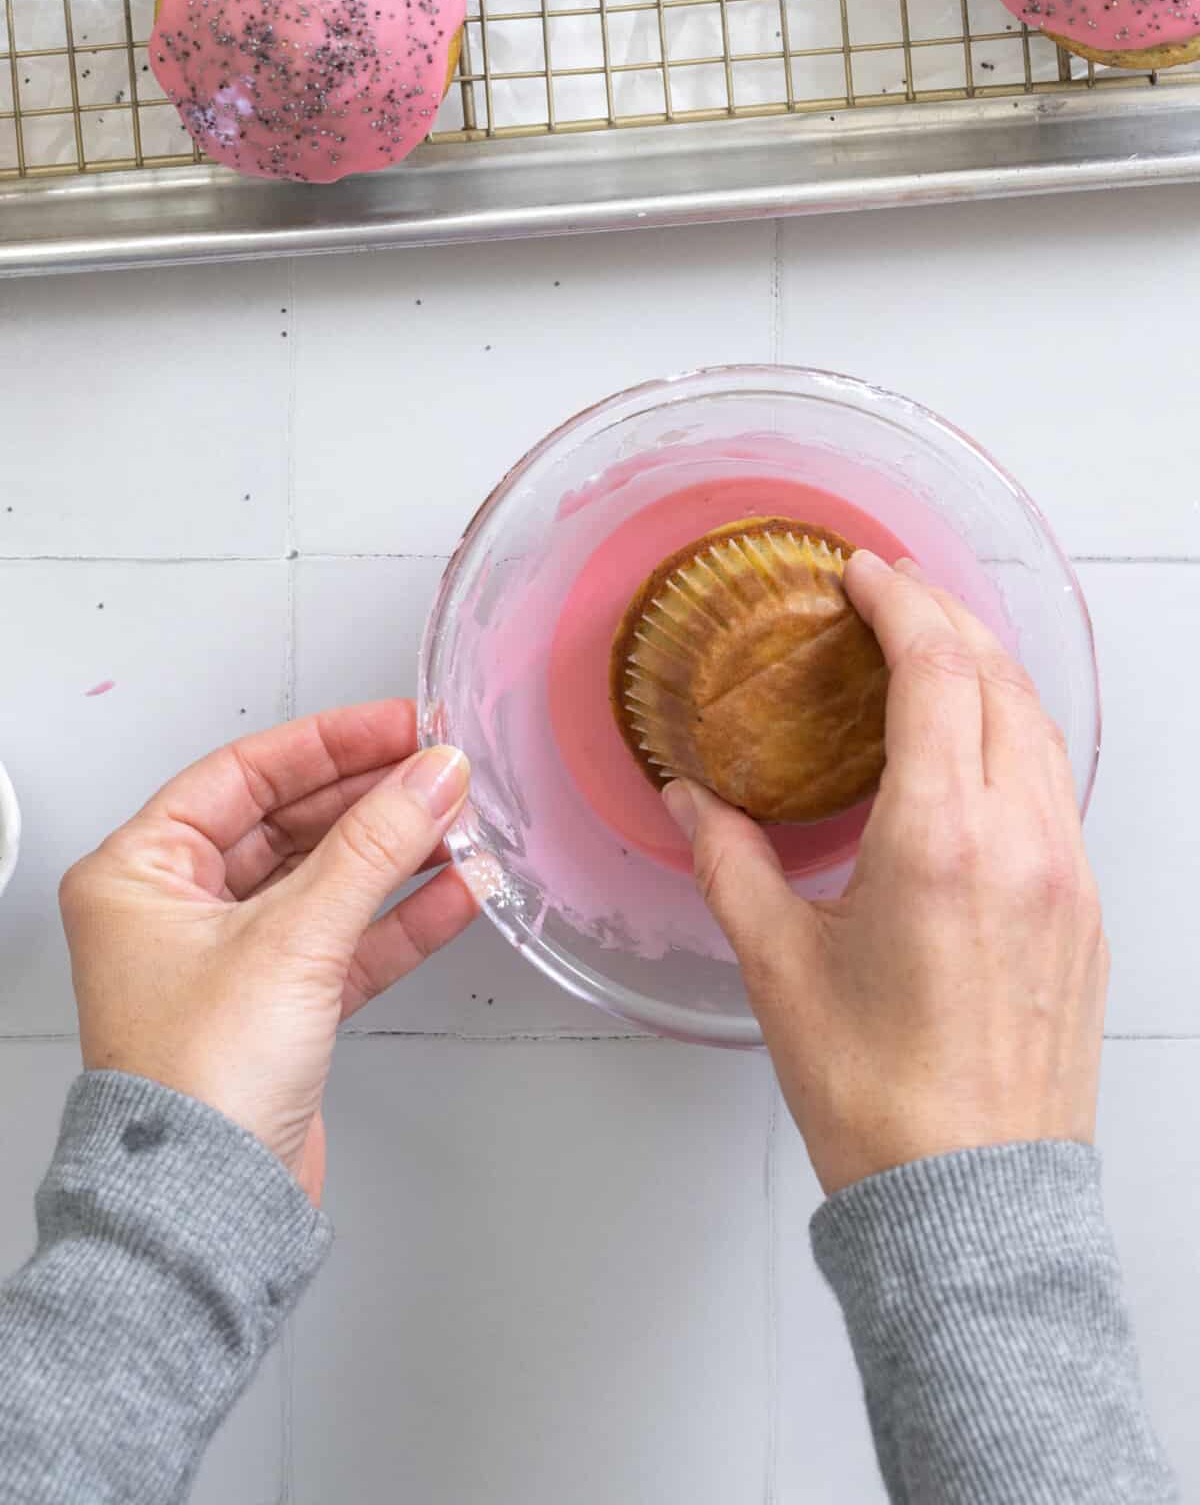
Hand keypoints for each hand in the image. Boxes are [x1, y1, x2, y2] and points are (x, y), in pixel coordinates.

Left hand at [61, 701, 475, 1205]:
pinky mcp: (280, 1006)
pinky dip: (401, 916)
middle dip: (371, 798)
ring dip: (396, 853)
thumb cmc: (195, 1084)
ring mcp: (231, 959)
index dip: (328, 744)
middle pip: (290, 823)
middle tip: (440, 771)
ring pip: (326, 880)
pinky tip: (456, 891)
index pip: (243, 775)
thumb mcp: (292, 939)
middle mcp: (178, 909)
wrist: (208, 1207)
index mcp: (140, 873)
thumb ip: (374, 847)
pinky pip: (348, 939)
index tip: (399, 726)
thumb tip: (429, 777)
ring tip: (461, 823)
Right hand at [664, 551, 1106, 1195]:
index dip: (900, 605)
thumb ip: (730, 862)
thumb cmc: (880, 1099)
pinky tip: (971, 746)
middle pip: (998, 680)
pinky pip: (1055, 785)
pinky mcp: (1084, 911)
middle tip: (890, 594)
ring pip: (1039, 728)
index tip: (862, 575)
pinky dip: (1013, 734)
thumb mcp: (779, 968)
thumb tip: (690, 800)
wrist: (973, 1203)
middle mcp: (1021, 842)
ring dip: (986, 670)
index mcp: (942, 842)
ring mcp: (1066, 875)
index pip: (937, 673)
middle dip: (945, 617)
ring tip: (932, 649)